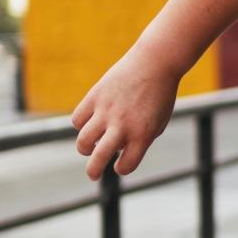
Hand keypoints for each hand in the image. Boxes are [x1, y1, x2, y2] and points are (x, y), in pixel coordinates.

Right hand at [72, 53, 178, 180]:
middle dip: (93, 171)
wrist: (155, 63)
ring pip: (84, 140)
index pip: (126, 165)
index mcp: (142, 135)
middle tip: (93, 174)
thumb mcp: (158, 122)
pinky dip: (81, 125)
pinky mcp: (95, 96)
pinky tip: (89, 123)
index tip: (122, 164)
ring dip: (85, 148)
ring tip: (89, 146)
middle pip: (99, 158)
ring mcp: (106, 111)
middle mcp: (122, 125)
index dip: (122, 167)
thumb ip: (139, 140)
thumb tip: (117, 152)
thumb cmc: (160, 96)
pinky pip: (78, 119)